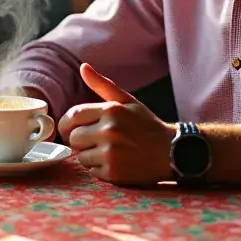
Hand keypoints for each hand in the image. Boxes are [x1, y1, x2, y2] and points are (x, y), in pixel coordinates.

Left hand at [58, 64, 172, 185]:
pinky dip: (99, 169)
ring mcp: (111, 154)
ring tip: (107, 151)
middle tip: (95, 140)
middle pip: (73, 138)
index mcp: (111, 110)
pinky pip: (92, 172)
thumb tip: (83, 67)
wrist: (171, 152)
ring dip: (89, 155)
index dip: (68, 123)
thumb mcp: (127, 100)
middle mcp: (109, 131)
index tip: (73, 128)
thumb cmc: (146, 124)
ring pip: (80, 156)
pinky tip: (114, 162)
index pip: (73, 115)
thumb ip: (103, 85)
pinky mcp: (114, 173)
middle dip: (80, 140)